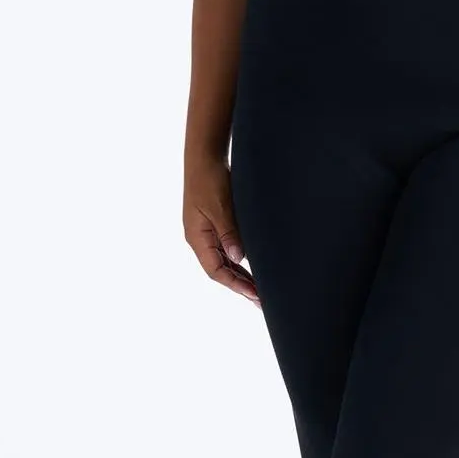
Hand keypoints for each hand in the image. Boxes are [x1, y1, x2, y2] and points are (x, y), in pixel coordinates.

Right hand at [183, 156, 259, 305]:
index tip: (254, 295)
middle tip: (261, 301)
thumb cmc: (210, 179)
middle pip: (220, 270)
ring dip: (241, 275)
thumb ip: (229, 232)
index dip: (235, 285)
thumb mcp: (220, 206)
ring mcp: (206, 232)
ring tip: (260, 290)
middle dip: (240, 285)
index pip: (215, 270)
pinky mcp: (215, 225)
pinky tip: (252, 268)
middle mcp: (200, 238)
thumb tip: (239, 258)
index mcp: (197, 237)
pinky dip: (239, 261)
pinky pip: (227, 250)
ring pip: (224, 261)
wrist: (204, 156)